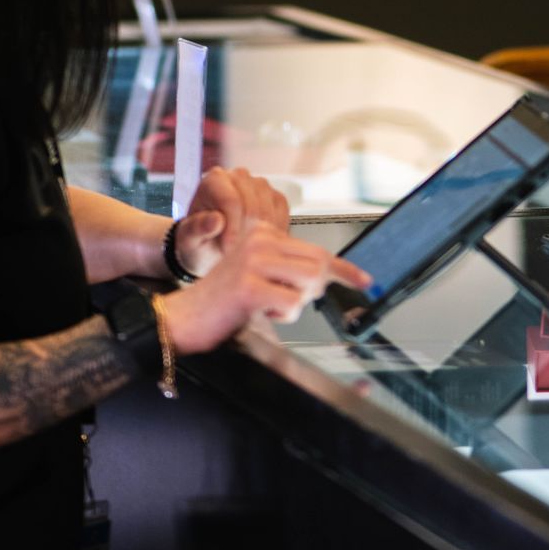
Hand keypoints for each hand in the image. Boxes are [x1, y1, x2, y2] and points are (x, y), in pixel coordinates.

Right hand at [159, 225, 369, 353]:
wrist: (183, 316)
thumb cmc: (223, 299)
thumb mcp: (259, 274)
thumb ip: (288, 269)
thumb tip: (327, 275)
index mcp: (263, 233)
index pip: (316, 249)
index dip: (344, 268)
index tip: (365, 281)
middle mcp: (260, 241)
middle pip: (318, 265)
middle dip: (313, 291)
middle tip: (288, 301)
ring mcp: (254, 262)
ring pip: (309, 283)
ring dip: (295, 304)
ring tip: (268, 305)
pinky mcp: (250, 287)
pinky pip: (292, 305)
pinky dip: (282, 316)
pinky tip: (258, 312)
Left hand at [178, 166, 290, 265]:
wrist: (210, 247)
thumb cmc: (198, 241)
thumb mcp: (189, 240)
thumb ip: (198, 229)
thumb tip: (215, 220)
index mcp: (214, 180)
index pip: (231, 200)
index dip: (232, 229)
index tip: (228, 250)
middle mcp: (238, 177)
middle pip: (252, 207)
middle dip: (245, 235)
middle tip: (236, 253)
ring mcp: (259, 185)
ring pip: (268, 212)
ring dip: (259, 236)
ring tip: (245, 249)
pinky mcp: (275, 197)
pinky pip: (281, 215)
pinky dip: (273, 233)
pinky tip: (259, 243)